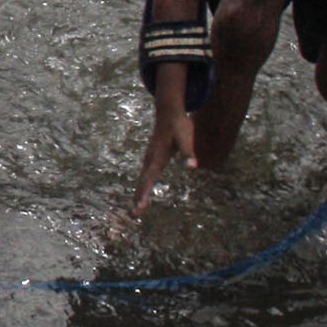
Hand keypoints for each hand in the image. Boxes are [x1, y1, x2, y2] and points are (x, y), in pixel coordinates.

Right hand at [132, 104, 196, 219]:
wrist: (168, 111)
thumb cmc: (179, 126)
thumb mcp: (186, 138)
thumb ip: (189, 153)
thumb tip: (193, 166)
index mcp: (158, 158)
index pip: (149, 179)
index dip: (144, 194)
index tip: (140, 207)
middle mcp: (150, 159)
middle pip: (142, 182)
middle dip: (138, 199)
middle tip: (134, 215)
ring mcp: (148, 159)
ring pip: (141, 180)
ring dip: (138, 195)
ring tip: (136, 210)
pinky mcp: (150, 158)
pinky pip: (143, 177)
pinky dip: (141, 188)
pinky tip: (141, 195)